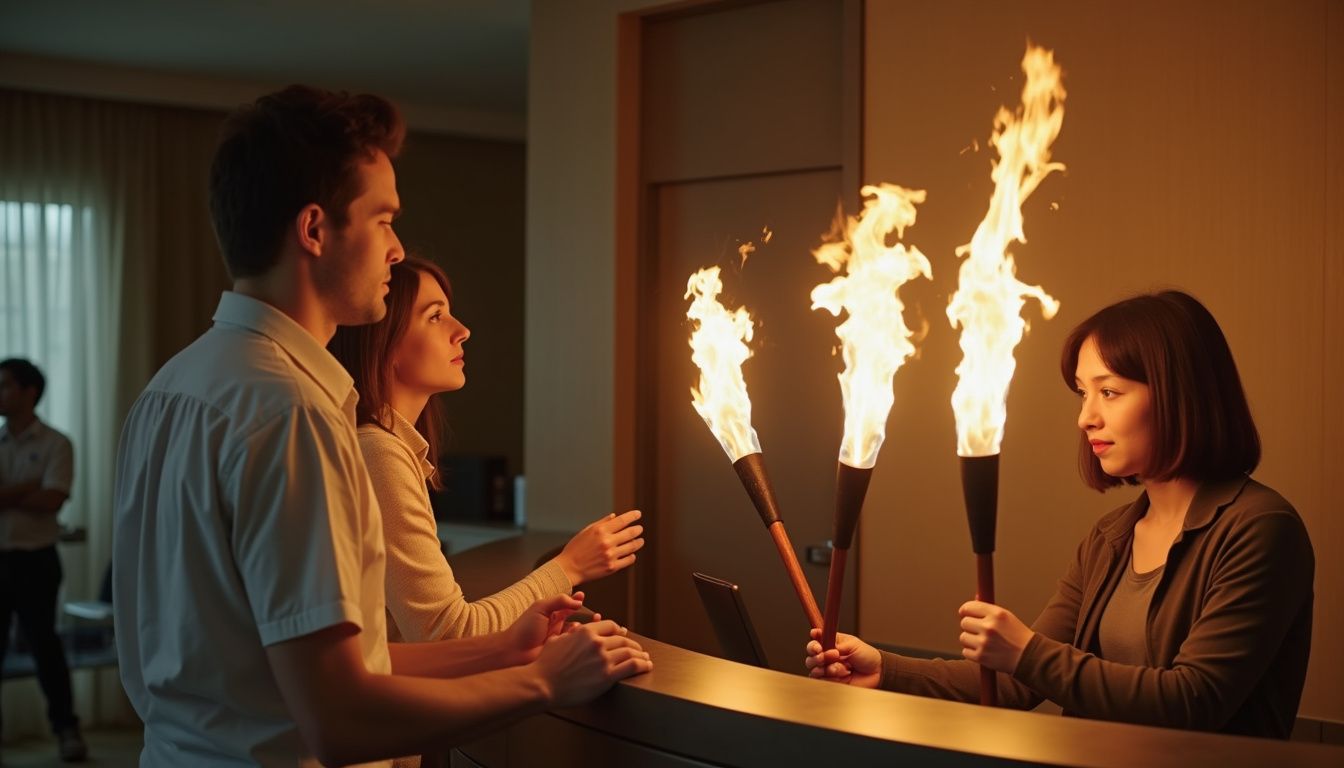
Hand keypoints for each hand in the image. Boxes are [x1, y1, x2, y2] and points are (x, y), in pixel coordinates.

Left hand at [503, 592, 585, 666]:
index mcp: (550, 613)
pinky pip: (575, 644)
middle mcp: (556, 625)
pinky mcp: (561, 651)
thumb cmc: (524, 628)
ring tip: (591, 627)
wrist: (514, 652)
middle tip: (596, 616)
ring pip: (578, 632)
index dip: (576, 600)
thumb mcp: (541, 608)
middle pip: (576, 618)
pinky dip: (581, 640)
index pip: (567, 604)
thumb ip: (559, 601)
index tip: (583, 596)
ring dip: (586, 628)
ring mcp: (559, 638)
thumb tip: (578, 602)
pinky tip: (581, 638)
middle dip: (587, 616)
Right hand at [535, 619, 652, 706]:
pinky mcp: (607, 676)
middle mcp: (597, 642)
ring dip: (641, 655)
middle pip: (623, 639)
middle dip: (633, 644)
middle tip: (639, 649)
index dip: (620, 631)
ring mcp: (603, 659)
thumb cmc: (545, 665)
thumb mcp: (556, 640)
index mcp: (586, 632)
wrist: (542, 684)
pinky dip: (642, 665)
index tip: (624, 635)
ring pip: (630, 652)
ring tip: (646, 658)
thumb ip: (570, 634)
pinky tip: (647, 666)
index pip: (611, 626)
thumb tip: (576, 631)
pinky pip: (632, 666)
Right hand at [556, 510, 644, 585]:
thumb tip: (615, 516)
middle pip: (630, 533)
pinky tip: (632, 554)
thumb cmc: (576, 548)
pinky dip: (632, 556)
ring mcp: (610, 555)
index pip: (622, 520)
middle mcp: (607, 542)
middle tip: (640, 528)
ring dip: (638, 542)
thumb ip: (602, 523)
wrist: (569, 568)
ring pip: (632, 546)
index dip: (632, 516)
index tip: (638, 514)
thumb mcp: (586, 531)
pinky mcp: (612, 567)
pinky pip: (628, 560)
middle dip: (637, 529)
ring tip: (640, 540)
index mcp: (600, 531)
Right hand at [804, 628, 880, 688]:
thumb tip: (823, 644)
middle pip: (811, 656)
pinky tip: (841, 674)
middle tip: (825, 655)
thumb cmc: (867, 656)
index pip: (816, 641)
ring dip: (824, 667)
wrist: (877, 672)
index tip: (816, 642)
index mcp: (831, 644)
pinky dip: (830, 676)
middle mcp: (828, 656)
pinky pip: (822, 679)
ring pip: (814, 668)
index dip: (813, 642)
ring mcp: (829, 669)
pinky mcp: (832, 681)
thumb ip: (835, 643)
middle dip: (816, 655)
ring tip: (838, 667)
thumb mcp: (852, 644)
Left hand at [958, 600, 1032, 673]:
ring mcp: (984, 643)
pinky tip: (984, 651)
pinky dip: (972, 652)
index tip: (965, 614)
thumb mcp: (1006, 616)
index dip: (965, 611)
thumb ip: (988, 609)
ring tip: (983, 642)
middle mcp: (989, 627)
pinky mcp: (981, 657)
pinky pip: (965, 652)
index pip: (968, 607)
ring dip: (970, 640)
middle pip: (964, 622)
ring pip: (963, 637)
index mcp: (996, 614)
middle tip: (979, 631)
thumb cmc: (1017, 635)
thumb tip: (974, 598)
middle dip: (970, 626)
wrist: (1029, 656)